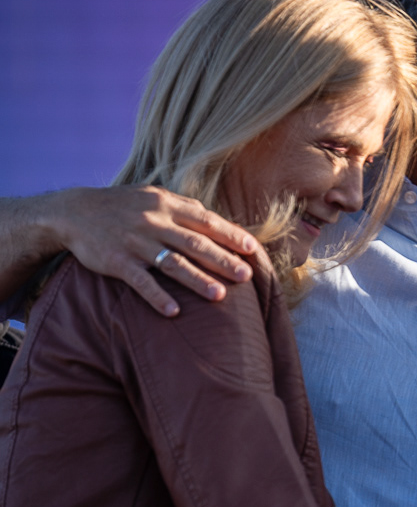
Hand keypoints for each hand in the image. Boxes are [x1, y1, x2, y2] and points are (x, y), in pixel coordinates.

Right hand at [46, 186, 259, 316]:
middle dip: (223, 259)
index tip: (252, 248)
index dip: (230, 235)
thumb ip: (182, 206)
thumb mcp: (152, 195)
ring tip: (220, 296)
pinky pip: (140, 282)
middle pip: (195, 243)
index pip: (206, 221)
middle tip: (246, 275)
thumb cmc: (121, 205)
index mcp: (166, 205)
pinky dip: (157, 296)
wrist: (73, 212)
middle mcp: (154, 223)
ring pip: (172, 263)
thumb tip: (213, 216)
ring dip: (197, 280)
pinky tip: (173, 311)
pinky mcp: (116, 261)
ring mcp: (135, 242)